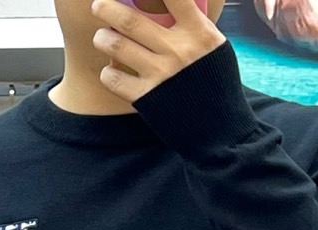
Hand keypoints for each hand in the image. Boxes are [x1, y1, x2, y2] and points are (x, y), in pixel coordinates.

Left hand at [91, 0, 225, 102]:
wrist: (220, 130)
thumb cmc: (216, 84)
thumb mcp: (215, 48)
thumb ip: (194, 25)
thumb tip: (169, 4)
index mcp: (198, 32)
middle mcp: (178, 50)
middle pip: (130, 20)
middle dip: (106, 8)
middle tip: (98, 6)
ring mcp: (161, 75)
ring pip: (116, 46)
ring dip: (102, 38)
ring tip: (102, 37)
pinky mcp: (147, 99)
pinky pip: (114, 79)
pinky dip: (107, 73)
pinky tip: (111, 71)